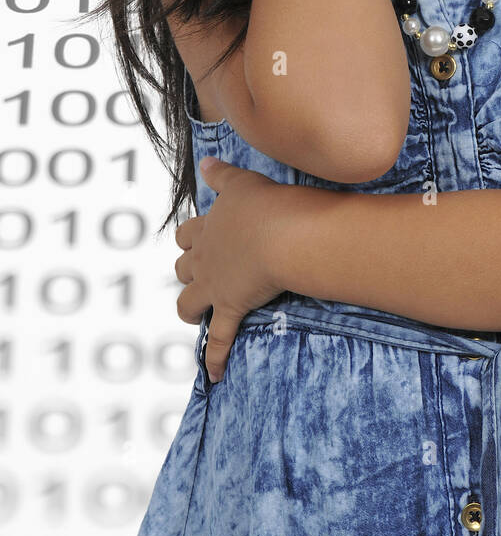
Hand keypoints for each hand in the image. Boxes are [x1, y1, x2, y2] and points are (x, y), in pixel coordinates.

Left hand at [175, 158, 289, 382]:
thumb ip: (221, 174)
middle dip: (189, 271)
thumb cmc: (268, 205)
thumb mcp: (242, 182)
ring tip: (195, 314)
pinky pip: (218, 339)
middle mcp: (205, 257)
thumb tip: (205, 161)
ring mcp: (214, 285)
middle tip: (200, 276)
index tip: (197, 240)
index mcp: (209, 227)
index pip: (188, 234)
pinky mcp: (229, 307)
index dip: (191, 238)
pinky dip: (214, 358)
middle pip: (184, 267)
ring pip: (188, 302)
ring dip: (190, 309)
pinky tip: (213, 374)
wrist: (282, 235)